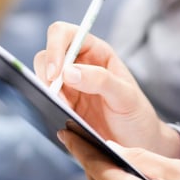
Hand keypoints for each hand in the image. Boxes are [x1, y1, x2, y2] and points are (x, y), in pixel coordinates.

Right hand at [34, 22, 179, 157]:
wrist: (137, 144)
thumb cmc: (137, 115)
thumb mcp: (126, 96)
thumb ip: (101, 80)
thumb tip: (68, 71)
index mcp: (96, 51)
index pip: (65, 34)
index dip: (55, 47)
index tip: (56, 73)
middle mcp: (78, 64)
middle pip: (46, 55)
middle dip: (47, 74)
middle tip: (56, 96)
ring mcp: (68, 86)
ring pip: (42, 78)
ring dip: (46, 92)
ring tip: (65, 110)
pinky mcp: (62, 106)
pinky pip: (44, 100)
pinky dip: (47, 106)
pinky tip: (62, 117)